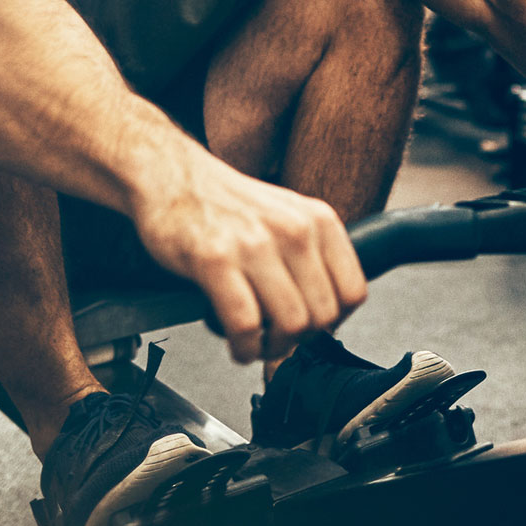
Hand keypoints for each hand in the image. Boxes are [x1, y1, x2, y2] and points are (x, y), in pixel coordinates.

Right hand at [130, 153, 367, 362]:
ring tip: (259, 346)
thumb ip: (312, 258)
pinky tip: (238, 345)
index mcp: (318, 220)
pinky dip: (245, 347)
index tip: (315, 330)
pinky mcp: (216, 260)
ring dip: (274, 350)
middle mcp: (294, 230)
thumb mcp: (288, 216)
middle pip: (324, 315)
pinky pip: (245, 324)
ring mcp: (256, 244)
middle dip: (302, 342)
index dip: (335, 323)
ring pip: (291, 324)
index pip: (353, 292)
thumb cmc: (228, 204)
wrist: (172, 175)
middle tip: (281, 344)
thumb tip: (327, 316)